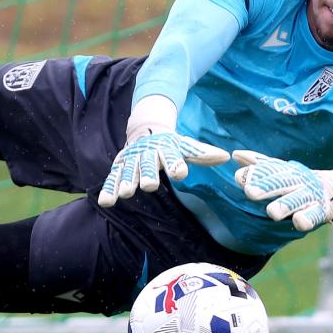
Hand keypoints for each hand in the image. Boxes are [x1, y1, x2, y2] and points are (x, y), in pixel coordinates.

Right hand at [98, 131, 228, 207]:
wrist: (146, 129)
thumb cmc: (170, 144)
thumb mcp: (186, 146)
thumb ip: (203, 153)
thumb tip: (226, 157)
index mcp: (165, 147)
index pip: (172, 156)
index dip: (176, 164)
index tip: (180, 173)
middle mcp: (147, 153)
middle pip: (148, 164)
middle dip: (148, 174)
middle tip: (150, 186)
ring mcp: (132, 160)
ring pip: (129, 171)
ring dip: (127, 182)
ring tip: (126, 193)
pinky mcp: (120, 167)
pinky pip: (113, 178)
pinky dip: (109, 189)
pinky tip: (106, 203)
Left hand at [232, 150, 332, 230]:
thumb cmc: (298, 181)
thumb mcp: (281, 171)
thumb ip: (259, 164)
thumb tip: (235, 154)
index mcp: (286, 171)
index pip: (269, 171)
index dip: (255, 174)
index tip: (238, 177)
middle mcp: (297, 181)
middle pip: (281, 183)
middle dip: (266, 187)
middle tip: (249, 192)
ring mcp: (310, 195)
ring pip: (296, 200)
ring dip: (285, 205)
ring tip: (272, 212)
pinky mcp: (321, 210)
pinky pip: (314, 215)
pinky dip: (307, 218)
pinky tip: (299, 222)